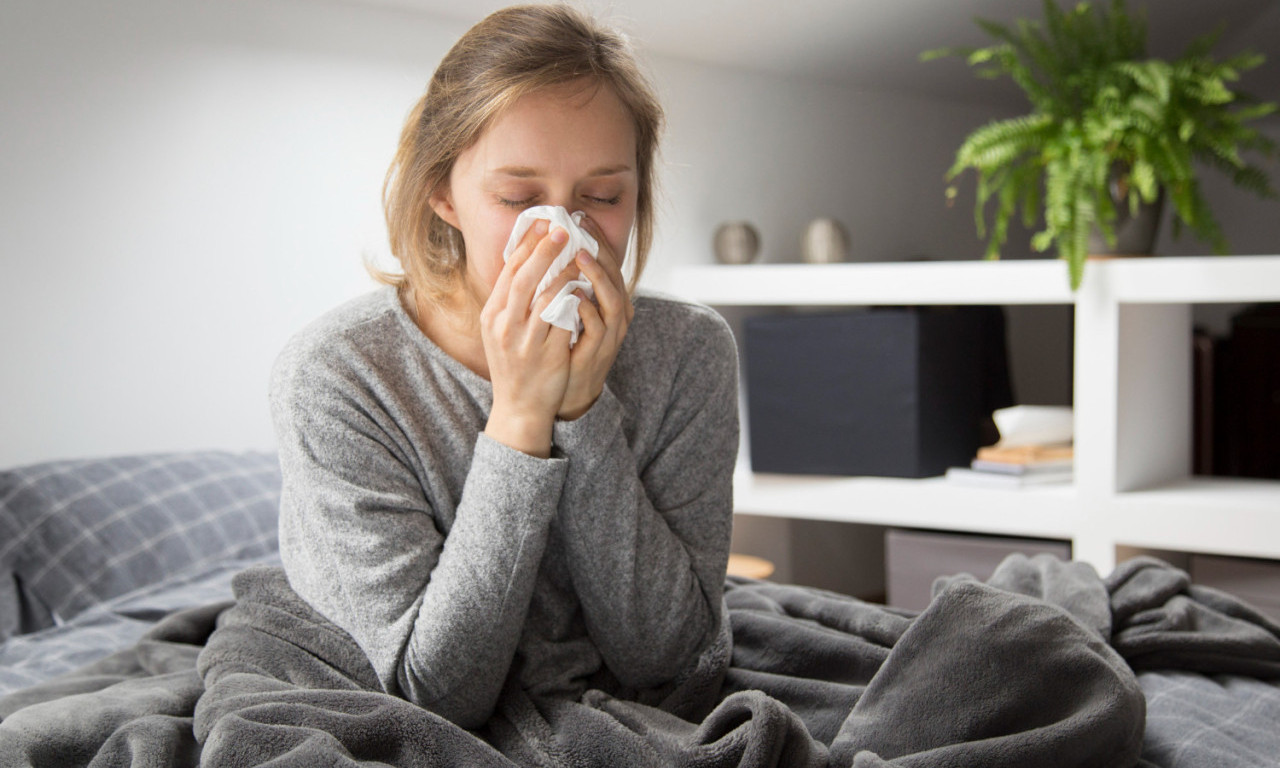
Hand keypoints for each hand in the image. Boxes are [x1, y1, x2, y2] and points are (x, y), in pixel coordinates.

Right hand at [481, 220, 578, 456]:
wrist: (519, 407)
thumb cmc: (514, 365)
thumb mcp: (501, 331)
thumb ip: (511, 301)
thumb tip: (526, 262)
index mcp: (492, 316)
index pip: (508, 272)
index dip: (526, 245)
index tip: (542, 224)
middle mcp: (504, 326)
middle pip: (524, 279)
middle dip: (544, 251)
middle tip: (563, 230)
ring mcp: (525, 341)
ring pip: (545, 297)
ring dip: (564, 273)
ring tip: (578, 256)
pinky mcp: (548, 354)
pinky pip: (563, 321)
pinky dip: (574, 300)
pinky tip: (585, 287)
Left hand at [558, 216, 633, 420]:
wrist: (565, 391)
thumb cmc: (564, 346)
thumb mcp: (567, 309)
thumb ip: (564, 282)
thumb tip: (547, 248)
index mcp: (608, 301)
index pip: (607, 263)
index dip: (596, 239)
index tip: (579, 217)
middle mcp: (615, 315)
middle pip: (616, 276)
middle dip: (600, 251)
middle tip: (581, 230)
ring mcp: (609, 335)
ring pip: (613, 301)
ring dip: (597, 277)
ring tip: (580, 257)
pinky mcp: (598, 353)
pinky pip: (598, 328)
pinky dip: (587, 310)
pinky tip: (573, 295)